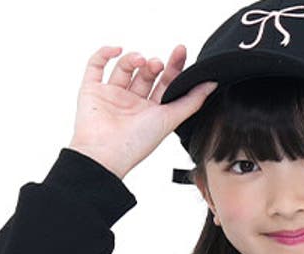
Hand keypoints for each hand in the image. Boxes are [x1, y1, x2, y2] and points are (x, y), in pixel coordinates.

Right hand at [69, 44, 217, 178]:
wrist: (106, 153)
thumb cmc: (136, 143)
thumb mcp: (170, 119)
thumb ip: (191, 101)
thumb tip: (212, 83)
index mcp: (151, 112)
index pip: (166, 84)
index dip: (174, 67)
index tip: (180, 51)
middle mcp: (132, 104)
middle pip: (146, 74)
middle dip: (153, 65)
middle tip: (157, 64)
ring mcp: (112, 96)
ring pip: (124, 68)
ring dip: (133, 59)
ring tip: (140, 61)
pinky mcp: (91, 90)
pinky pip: (95, 65)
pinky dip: (104, 53)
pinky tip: (117, 49)